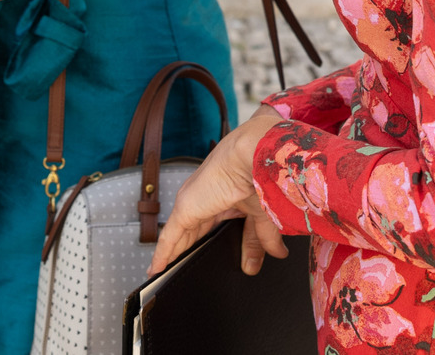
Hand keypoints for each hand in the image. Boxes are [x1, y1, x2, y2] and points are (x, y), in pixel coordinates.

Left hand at [148, 108, 287, 276]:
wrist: (254, 156)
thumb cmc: (262, 175)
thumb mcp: (263, 216)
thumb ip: (263, 237)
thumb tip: (278, 254)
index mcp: (226, 197)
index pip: (216, 226)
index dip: (211, 243)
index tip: (209, 260)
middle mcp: (207, 198)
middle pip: (195, 233)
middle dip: (190, 252)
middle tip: (184, 274)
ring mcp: (194, 203)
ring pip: (179, 236)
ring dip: (173, 256)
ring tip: (164, 277)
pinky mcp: (184, 210)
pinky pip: (170, 238)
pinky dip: (163, 254)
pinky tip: (156, 271)